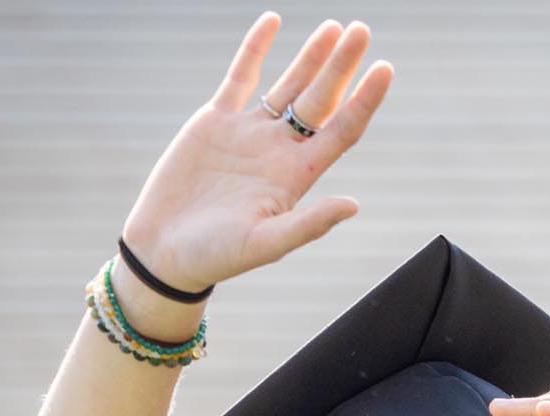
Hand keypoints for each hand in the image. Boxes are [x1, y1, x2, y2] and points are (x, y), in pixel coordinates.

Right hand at [117, 14, 393, 292]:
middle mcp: (278, 150)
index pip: (341, 130)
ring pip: (288, 85)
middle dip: (341, 66)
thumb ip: (308, 224)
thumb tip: (353, 205)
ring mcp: (248, 133)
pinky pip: (240, 76)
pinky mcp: (215, 122)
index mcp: (296, 177)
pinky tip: (274, 21)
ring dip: (312, 56)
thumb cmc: (215, 257)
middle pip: (320, 100)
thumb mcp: (264, 244)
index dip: (364, 101)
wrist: (164, 251)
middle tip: (362, 30)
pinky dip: (256, 48)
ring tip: (337, 28)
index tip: (385, 69)